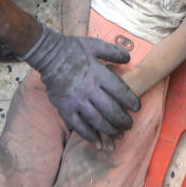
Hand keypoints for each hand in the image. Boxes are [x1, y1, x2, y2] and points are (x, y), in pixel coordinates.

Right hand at [21, 26, 140, 144]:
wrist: (48, 55)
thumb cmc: (73, 49)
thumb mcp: (95, 45)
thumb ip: (113, 52)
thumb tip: (128, 58)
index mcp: (99, 74)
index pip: (120, 91)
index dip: (131, 102)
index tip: (137, 108)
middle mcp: (89, 89)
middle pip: (111, 110)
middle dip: (123, 120)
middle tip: (129, 125)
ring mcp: (76, 101)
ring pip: (97, 121)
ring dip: (110, 130)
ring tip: (118, 134)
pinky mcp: (65, 108)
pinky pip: (78, 126)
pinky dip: (89, 135)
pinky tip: (97, 140)